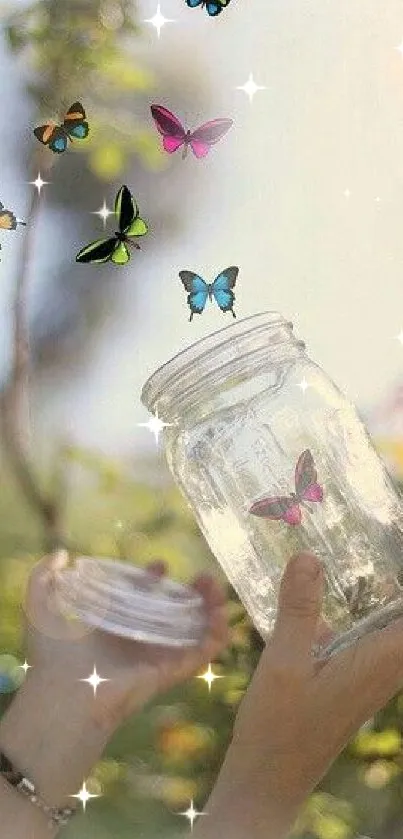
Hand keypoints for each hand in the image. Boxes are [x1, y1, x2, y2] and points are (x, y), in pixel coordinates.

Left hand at [24, 551, 228, 731]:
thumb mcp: (40, 607)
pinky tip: (222, 616)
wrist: (65, 695)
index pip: (143, 601)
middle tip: (203, 576)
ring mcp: (157, 656)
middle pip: (176, 614)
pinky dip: (217, 637)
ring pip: (194, 631)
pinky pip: (201, 654)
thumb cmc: (53, 655)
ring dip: (211, 610)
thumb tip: (60, 553)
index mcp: (114, 627)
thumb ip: (43, 576)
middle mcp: (138, 642)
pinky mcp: (170, 672)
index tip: (158, 565)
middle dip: (193, 593)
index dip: (154, 580)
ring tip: (217, 589)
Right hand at [194, 553, 402, 838]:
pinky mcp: (354, 683)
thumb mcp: (284, 661)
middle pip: (400, 619)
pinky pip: (370, 641)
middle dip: (392, 588)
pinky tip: (324, 601)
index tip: (391, 541)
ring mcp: (371, 678)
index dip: (401, 584)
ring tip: (359, 561)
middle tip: (375, 546)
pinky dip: (360, 616)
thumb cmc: (278, 726)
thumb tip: (308, 556)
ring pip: (389, 629)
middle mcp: (384, 670)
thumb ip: (299, 609)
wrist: (270, 779)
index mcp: (378, 662)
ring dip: (380, 600)